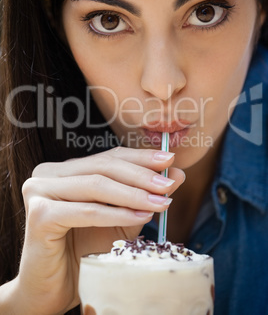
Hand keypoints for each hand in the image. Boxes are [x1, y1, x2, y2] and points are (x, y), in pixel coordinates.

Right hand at [14, 147, 184, 313]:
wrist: (53, 287)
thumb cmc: (85, 249)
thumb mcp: (120, 218)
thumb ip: (143, 195)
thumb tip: (176, 173)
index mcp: (64, 170)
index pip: (107, 156)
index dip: (140, 157)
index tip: (170, 159)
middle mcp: (48, 174)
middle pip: (103, 167)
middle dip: (141, 175)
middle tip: (169, 183)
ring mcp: (39, 191)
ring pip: (96, 186)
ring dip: (133, 194)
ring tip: (161, 201)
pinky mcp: (39, 214)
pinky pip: (87, 211)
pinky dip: (117, 213)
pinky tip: (141, 216)